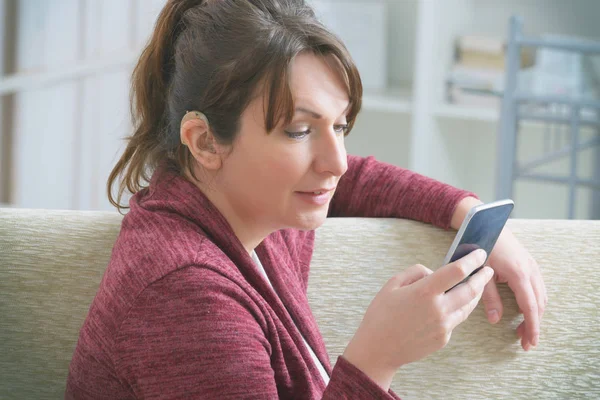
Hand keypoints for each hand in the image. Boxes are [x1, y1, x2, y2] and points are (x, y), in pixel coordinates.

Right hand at [343, 249, 493, 390]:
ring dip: (474, 294)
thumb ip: (416, 272)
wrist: (378, 349)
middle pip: (471, 290)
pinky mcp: (443, 339)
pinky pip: (455, 320)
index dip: (472, 260)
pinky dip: (456, 309)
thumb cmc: (381, 314)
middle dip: (482, 278)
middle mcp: (438, 309)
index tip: (480, 254)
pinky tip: (450, 305)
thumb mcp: (392, 284)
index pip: (457, 271)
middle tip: (487, 270)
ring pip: (467, 307)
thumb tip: (434, 272)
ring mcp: (443, 326)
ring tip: (476, 285)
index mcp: (424, 292)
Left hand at [484, 228, 547, 350]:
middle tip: (525, 342)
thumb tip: (495, 320)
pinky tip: (525, 311)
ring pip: (541, 297)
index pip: (529, 307)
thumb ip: (488, 297)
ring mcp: (532, 266)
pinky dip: (535, 302)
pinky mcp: (530, 264)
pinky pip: (538, 287)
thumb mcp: (481, 274)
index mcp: (518, 274)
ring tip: (523, 330)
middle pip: (539, 304)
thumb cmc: (480, 247)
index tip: (530, 342)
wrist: (486, 224)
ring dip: (535, 315)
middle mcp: (530, 270)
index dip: (531, 327)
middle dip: (533, 325)